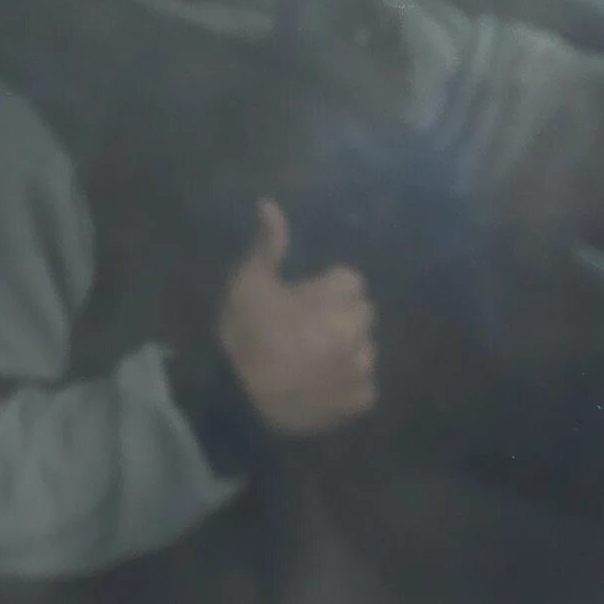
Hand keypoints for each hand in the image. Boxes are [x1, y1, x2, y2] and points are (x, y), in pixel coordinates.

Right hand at [214, 199, 378, 436]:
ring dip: (347, 349)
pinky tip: (320, 383)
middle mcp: (356, 331)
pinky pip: (365, 382)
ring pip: (365, 347)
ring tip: (313, 360)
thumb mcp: (248, 283)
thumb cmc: (243, 334)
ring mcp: (362, 367)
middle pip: (362, 313)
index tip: (303, 302)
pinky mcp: (361, 399)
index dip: (326, 290)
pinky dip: (347, 382)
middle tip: (307, 330)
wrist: (238, 399)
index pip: (352, 281)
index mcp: (333, 299)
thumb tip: (269, 204)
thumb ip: (268, 245)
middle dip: (341, 317)